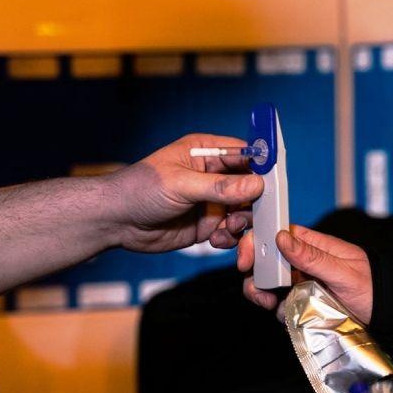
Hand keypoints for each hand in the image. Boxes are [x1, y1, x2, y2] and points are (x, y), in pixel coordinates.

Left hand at [107, 134, 262, 252]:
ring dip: (243, 223)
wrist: (115, 221)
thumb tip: (257, 184)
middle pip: (250, 186)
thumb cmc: (140, 189)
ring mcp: (211, 201)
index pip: (244, 154)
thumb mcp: (181, 184)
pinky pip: (231, 232)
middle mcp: (213, 176)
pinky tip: (216, 240)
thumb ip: (219, 186)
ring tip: (229, 229)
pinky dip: (230, 238)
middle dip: (255, 201)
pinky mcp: (207, 225)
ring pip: (244, 211)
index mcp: (206, 152)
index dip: (262, 166)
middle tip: (254, 214)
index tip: (276, 182)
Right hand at [236, 225, 372, 323]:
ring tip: (274, 306)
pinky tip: (290, 314)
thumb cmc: (371, 284)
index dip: (253, 243)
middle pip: (263, 261)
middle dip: (254, 277)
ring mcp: (298, 280)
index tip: (246, 261)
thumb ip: (312, 256)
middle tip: (262, 294)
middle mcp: (299, 259)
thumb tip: (282, 237)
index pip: (272, 234)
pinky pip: (279, 304)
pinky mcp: (300, 300)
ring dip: (263, 295)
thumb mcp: (343, 271)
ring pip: (266, 284)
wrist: (385, 310)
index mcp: (308, 242)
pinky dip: (278, 311)